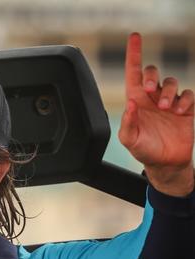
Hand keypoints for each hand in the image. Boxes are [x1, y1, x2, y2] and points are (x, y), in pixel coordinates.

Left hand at [118, 32, 193, 195]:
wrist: (165, 163)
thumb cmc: (143, 150)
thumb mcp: (129, 139)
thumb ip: (128, 122)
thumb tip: (131, 104)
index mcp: (135, 101)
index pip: (133, 73)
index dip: (134, 54)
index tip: (135, 37)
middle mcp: (151, 98)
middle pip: (153, 73)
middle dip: (152, 75)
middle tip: (148, 89)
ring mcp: (169, 102)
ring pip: (171, 82)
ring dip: (168, 91)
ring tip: (165, 107)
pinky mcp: (185, 108)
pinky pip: (188, 94)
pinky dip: (185, 99)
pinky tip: (179, 110)